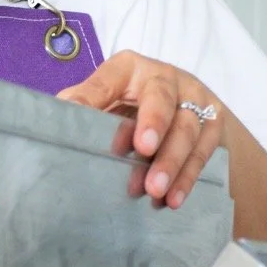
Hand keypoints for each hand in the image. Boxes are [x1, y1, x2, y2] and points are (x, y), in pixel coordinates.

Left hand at [56, 50, 224, 208]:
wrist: (182, 107)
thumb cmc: (130, 105)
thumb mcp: (103, 100)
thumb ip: (82, 106)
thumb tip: (53, 124)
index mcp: (130, 68)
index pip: (110, 78)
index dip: (97, 96)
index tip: (84, 115)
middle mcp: (166, 78)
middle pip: (162, 98)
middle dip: (154, 124)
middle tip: (143, 149)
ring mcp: (195, 100)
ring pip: (187, 129)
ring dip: (171, 162)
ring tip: (155, 190)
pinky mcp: (213, 125)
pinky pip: (202, 153)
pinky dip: (187, 178)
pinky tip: (173, 198)